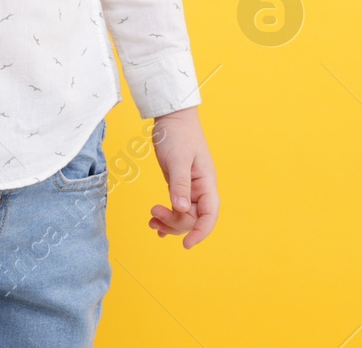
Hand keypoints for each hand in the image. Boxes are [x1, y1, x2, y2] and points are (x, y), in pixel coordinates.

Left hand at [148, 105, 217, 248]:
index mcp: (206, 182)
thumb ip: (180, 184)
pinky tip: (155, 223)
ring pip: (183, 215)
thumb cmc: (178, 134)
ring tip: (151, 221)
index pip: (210, 214)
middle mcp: (201, 188)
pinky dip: (167, 217)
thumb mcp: (178, 159)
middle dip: (175, 222)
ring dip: (169, 222)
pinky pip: (176, 208)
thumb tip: (182, 209)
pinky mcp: (179, 185)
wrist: (172, 117)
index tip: (187, 244)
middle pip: (193, 218)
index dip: (201, 231)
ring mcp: (190, 188)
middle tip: (153, 213)